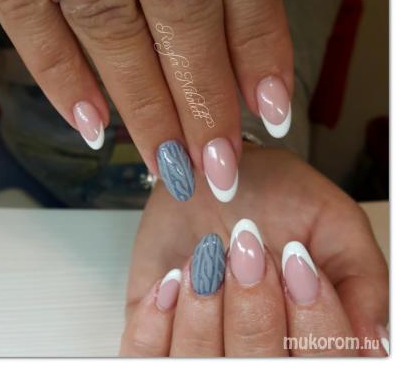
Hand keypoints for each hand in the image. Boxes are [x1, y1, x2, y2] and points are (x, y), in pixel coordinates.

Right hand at [0, 0, 292, 201]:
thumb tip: (248, 43)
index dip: (258, 46)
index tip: (273, 110)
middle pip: (179, 11)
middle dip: (203, 98)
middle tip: (219, 166)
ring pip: (110, 24)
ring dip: (145, 103)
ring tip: (170, 162)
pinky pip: (25, 11)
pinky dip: (58, 72)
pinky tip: (91, 124)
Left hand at [120, 144, 388, 355]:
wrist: (210, 176)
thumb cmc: (269, 193)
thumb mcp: (330, 218)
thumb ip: (360, 275)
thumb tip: (374, 341)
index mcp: (306, 334)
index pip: (327, 362)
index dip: (316, 318)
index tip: (295, 260)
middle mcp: (258, 347)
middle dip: (253, 305)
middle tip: (246, 250)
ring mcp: (203, 348)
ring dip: (204, 308)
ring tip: (208, 258)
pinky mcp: (156, 336)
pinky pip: (147, 358)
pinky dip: (157, 321)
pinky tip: (174, 280)